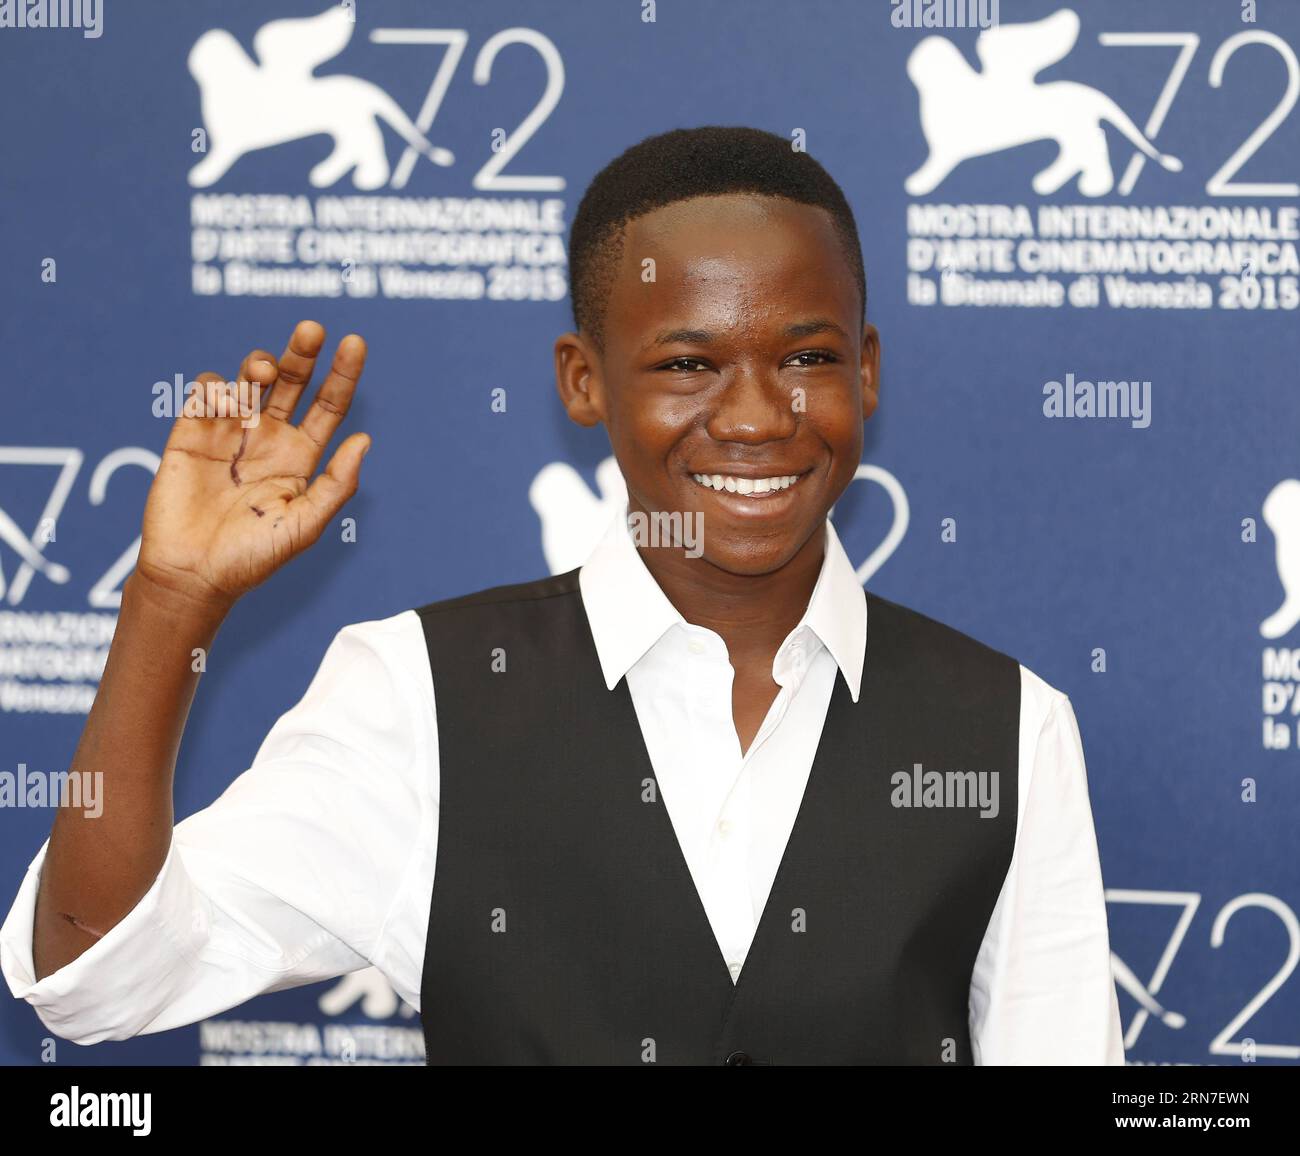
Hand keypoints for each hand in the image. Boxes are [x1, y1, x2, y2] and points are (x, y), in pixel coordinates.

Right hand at [135, 320, 370, 611]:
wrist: (192, 574)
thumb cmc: (253, 558)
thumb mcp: (305, 525)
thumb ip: (336, 485)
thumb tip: (366, 441)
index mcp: (301, 456)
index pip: (329, 405)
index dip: (343, 374)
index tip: (354, 343)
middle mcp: (268, 438)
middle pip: (292, 380)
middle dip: (302, 351)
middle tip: (312, 330)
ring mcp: (230, 433)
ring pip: (250, 379)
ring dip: (259, 365)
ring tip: (264, 373)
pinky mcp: (191, 434)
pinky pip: (207, 394)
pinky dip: (218, 386)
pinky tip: (225, 401)